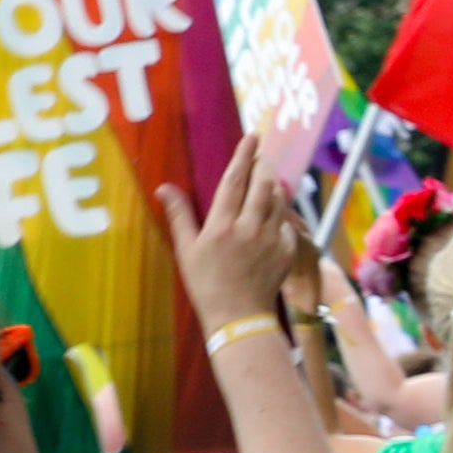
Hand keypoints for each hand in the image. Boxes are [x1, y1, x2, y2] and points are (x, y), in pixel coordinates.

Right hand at [160, 140, 296, 328]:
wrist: (238, 316)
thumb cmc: (206, 284)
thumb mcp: (187, 250)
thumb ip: (180, 215)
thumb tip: (164, 188)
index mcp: (223, 225)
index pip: (235, 180)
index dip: (244, 155)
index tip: (251, 136)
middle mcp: (251, 227)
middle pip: (263, 184)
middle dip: (263, 166)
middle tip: (260, 157)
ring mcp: (273, 239)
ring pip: (279, 201)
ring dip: (273, 188)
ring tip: (265, 183)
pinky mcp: (288, 250)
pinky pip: (287, 223)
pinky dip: (281, 215)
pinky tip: (272, 217)